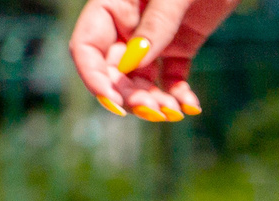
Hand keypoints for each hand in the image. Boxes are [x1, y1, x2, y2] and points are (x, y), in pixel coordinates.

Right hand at [68, 0, 237, 120]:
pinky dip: (178, 96)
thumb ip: (156, 24)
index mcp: (113, 5)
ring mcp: (154, 38)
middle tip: (154, 111)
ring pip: (142, 79)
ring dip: (153, 101)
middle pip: (114, 70)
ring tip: (174, 112)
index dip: (93, 76)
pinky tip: (191, 107)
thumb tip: (135, 61)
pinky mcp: (180, 47)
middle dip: (129, 95)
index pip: (87, 45)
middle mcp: (127, 24)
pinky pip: (172, 78)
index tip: (112, 101)